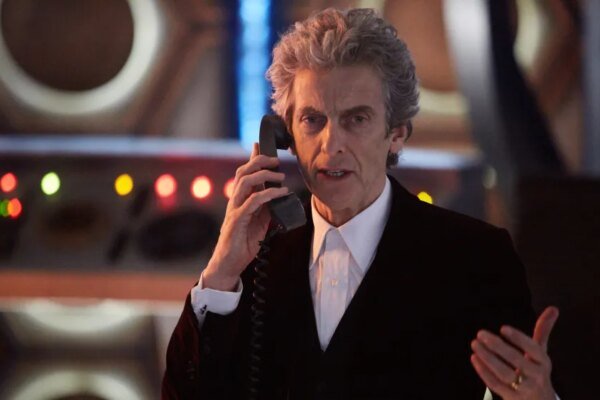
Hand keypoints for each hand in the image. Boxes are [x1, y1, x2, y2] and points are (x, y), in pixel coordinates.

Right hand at [202, 143, 288, 290]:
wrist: (228, 265)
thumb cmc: (242, 244)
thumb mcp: (260, 223)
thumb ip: (266, 209)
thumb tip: (279, 197)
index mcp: (239, 200)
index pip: (244, 173)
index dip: (252, 158)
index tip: (261, 145)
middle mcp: (235, 201)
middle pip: (242, 172)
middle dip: (259, 161)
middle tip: (276, 159)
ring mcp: (234, 210)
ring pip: (245, 182)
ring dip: (264, 175)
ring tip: (280, 176)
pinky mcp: (236, 220)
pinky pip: (252, 202)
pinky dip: (267, 194)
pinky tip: (279, 193)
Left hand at [470, 306, 558, 398]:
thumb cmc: (536, 370)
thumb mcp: (541, 352)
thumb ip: (543, 330)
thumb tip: (553, 308)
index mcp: (543, 361)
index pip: (533, 349)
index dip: (519, 338)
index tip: (502, 328)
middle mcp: (536, 375)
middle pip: (517, 361)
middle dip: (498, 347)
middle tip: (481, 333)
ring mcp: (523, 388)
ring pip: (505, 374)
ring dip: (488, 358)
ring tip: (475, 344)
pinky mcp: (511, 397)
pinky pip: (496, 385)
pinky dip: (484, 372)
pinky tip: (474, 358)